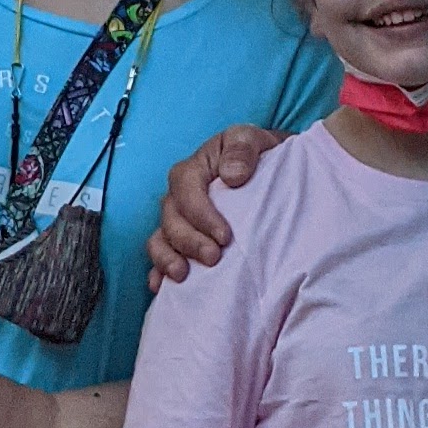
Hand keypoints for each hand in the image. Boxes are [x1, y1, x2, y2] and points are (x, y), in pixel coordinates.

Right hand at [143, 124, 280, 288]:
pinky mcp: (181, 241)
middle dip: (188, 241)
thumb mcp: (254, 140)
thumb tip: (232, 176)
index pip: (186, 189)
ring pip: (160, 239)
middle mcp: (179, 195)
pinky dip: (157, 272)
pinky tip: (161, 288)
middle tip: (214, 258)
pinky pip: (161, 257)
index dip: (201, 214)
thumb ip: (243, 150)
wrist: (270, 171)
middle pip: (171, 219)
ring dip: (166, 258)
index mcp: (194, 168)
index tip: (225, 236)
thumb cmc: (258, 155)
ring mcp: (178, 220)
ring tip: (182, 276)